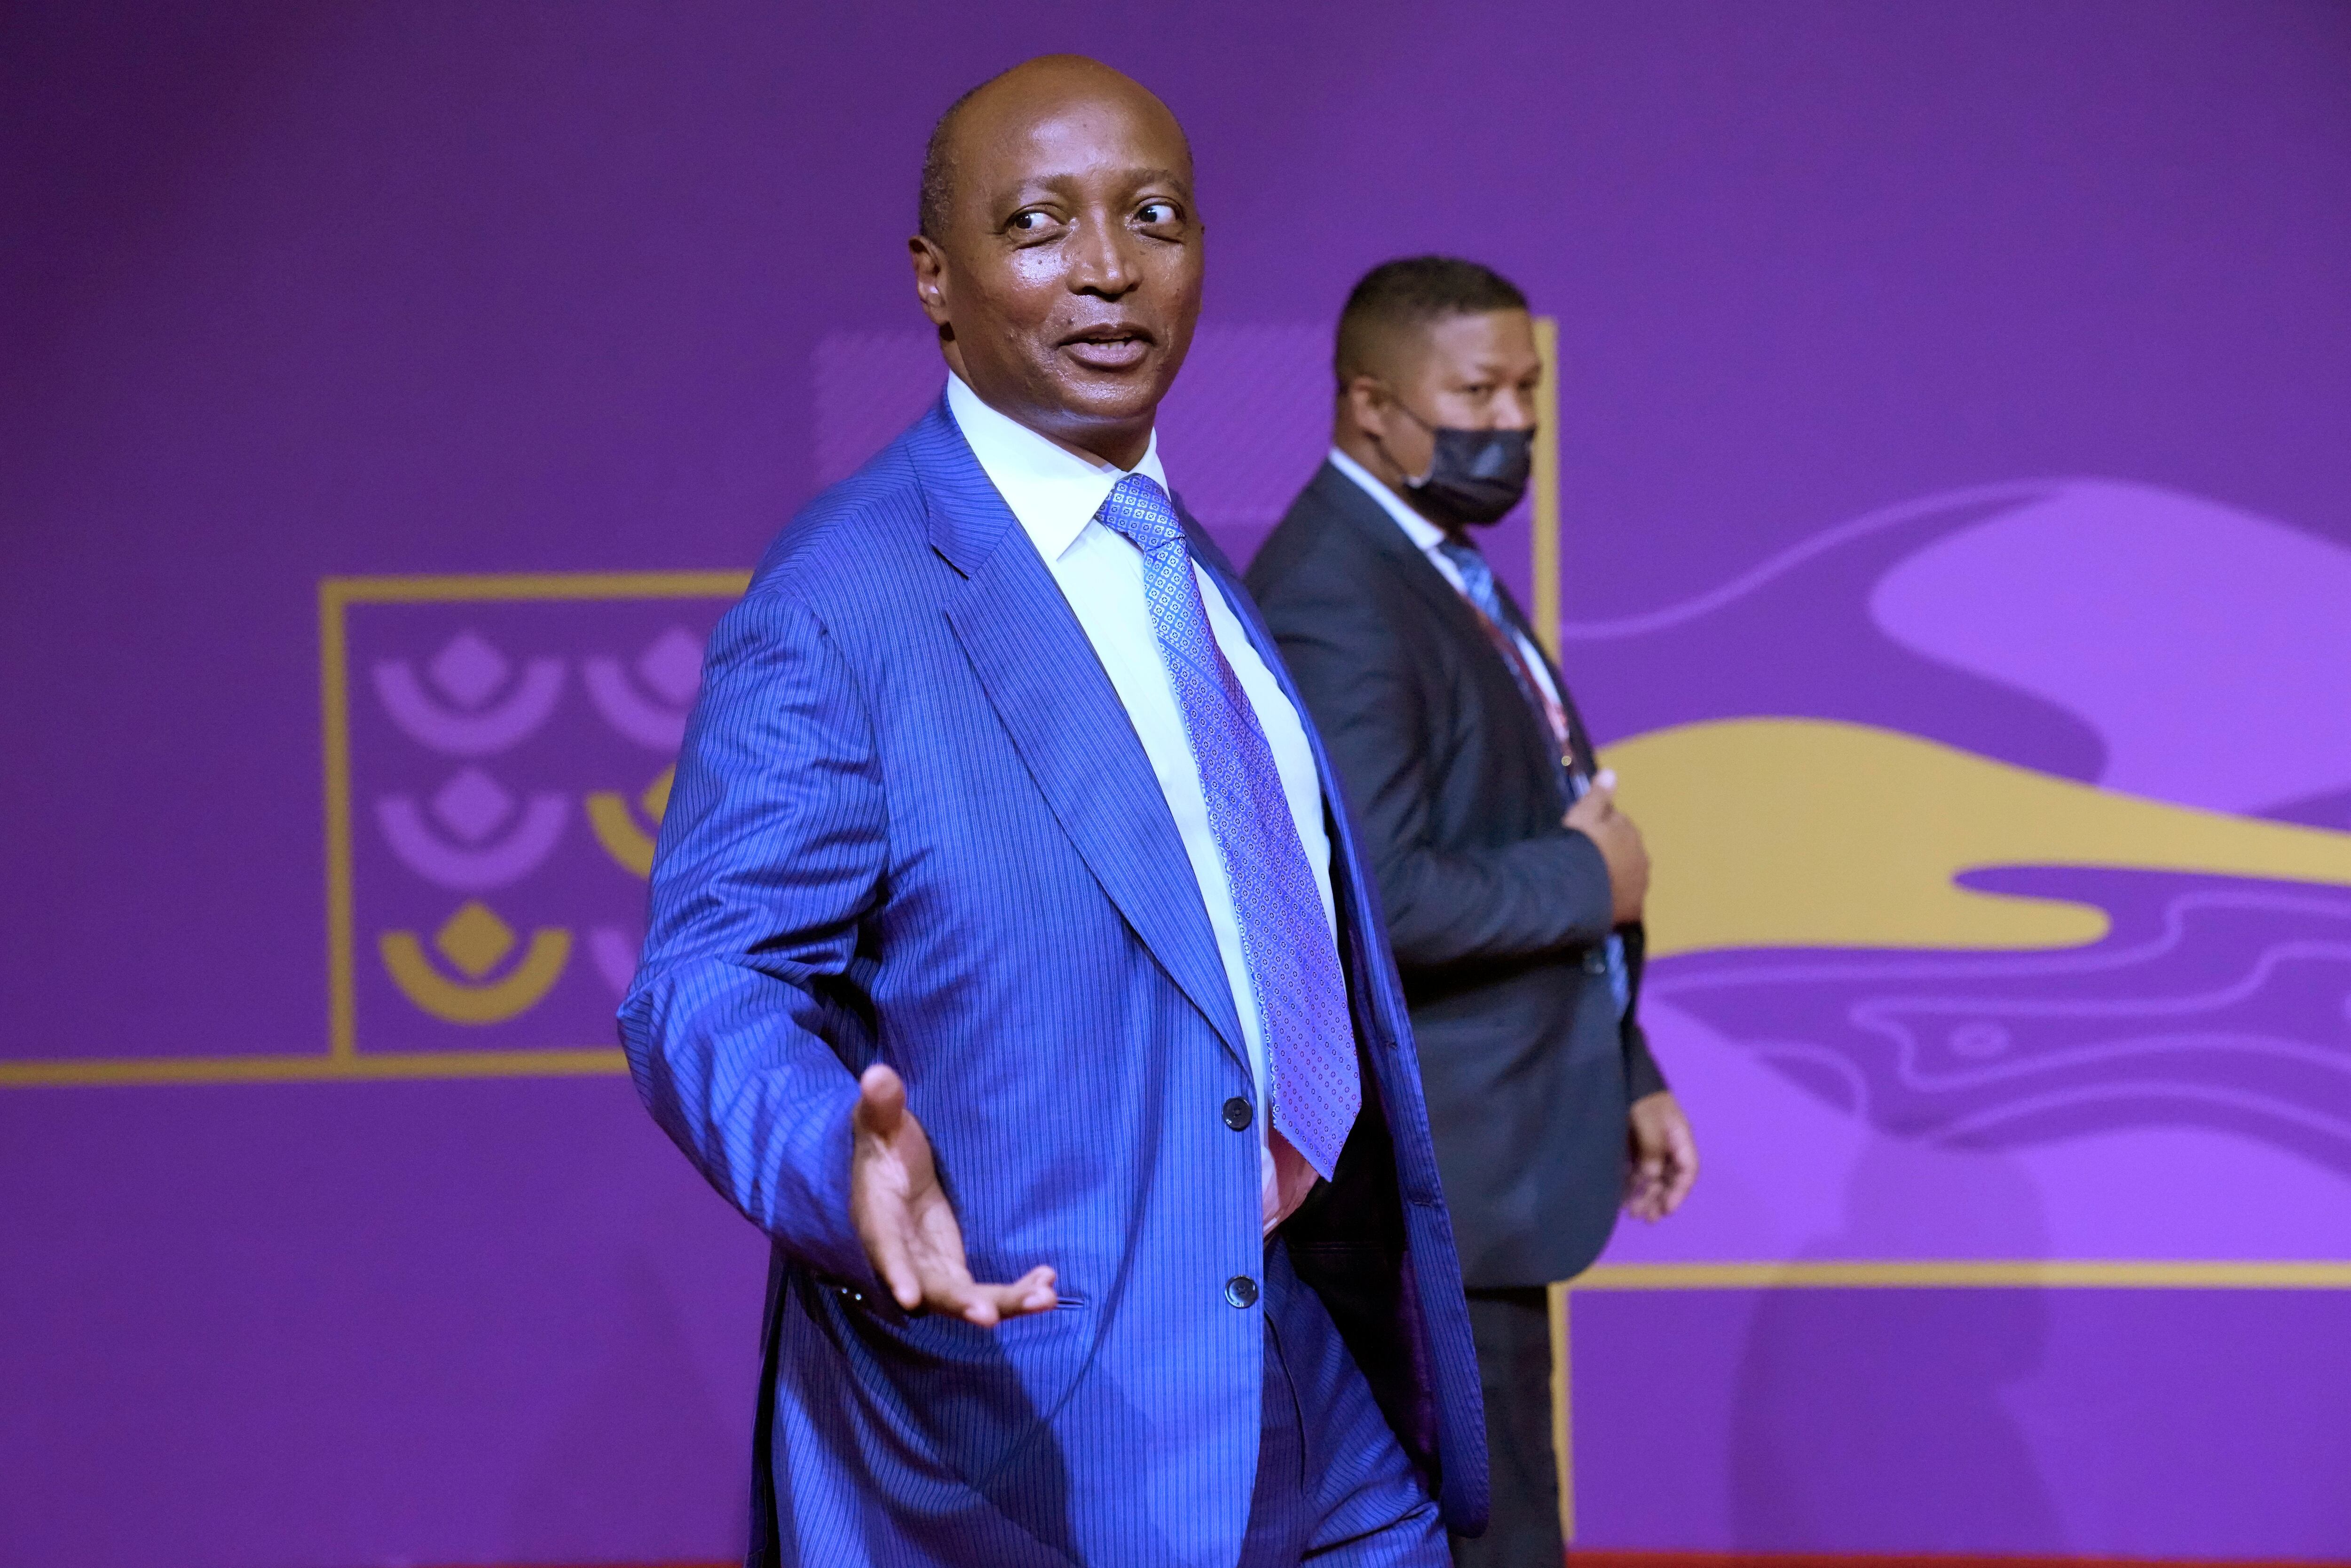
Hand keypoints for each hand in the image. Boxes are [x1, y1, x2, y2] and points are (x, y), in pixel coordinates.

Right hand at [849, 1064, 1057, 1325]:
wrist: (891, 1167)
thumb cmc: (884, 1142)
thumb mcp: (882, 1121)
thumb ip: (881, 1104)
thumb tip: (876, 1074)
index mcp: (879, 1219)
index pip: (886, 1248)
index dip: (896, 1272)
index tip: (910, 1297)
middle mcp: (904, 1255)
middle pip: (932, 1289)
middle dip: (961, 1302)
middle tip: (991, 1314)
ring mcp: (931, 1267)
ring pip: (966, 1297)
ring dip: (1005, 1302)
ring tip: (1046, 1297)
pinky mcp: (954, 1268)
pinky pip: (986, 1290)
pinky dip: (1016, 1290)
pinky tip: (1049, 1279)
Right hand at [1563, 768, 1648, 924]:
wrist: (1580, 886)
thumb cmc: (1581, 846)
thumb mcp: (1584, 813)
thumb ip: (1598, 795)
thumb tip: (1611, 772)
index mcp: (1631, 833)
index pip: (1619, 826)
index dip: (1601, 829)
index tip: (1585, 836)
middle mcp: (1641, 858)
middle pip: (1626, 852)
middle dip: (1612, 853)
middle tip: (1586, 859)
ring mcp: (1638, 885)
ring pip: (1627, 877)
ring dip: (1615, 877)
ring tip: (1592, 882)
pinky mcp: (1632, 909)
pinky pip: (1626, 903)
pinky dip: (1617, 901)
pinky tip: (1602, 903)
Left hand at [1624, 1090, 1698, 1221]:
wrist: (1622, 1071)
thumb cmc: (1640, 1095)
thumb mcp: (1648, 1119)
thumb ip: (1652, 1148)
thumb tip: (1650, 1177)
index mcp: (1679, 1137)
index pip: (1688, 1171)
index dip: (1679, 1193)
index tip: (1666, 1210)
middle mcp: (1668, 1143)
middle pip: (1670, 1178)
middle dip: (1660, 1199)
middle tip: (1646, 1218)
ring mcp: (1651, 1143)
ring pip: (1653, 1176)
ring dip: (1645, 1195)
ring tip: (1633, 1213)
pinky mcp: (1634, 1143)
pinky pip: (1637, 1168)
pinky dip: (1631, 1183)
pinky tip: (1622, 1196)